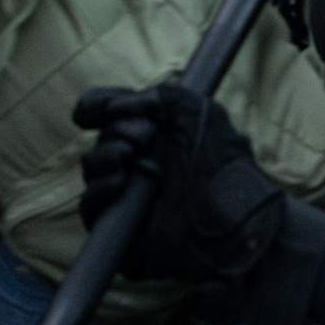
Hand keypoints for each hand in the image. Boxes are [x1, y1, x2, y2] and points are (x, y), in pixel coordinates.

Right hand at [73, 82, 293, 282]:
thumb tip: (115, 108)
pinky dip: (98, 191)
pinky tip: (120, 183)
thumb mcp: (200, 113)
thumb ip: (162, 95)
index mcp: (156, 136)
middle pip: (100, 139)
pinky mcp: (121, 229)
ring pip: (92, 170)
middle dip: (114, 131)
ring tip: (128, 157)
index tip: (98, 108)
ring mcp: (128, 197)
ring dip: (103, 157)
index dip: (96, 106)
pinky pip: (90, 208)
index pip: (108, 114)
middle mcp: (140, 164)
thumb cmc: (223, 166)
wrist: (234, 220)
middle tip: (144, 136)